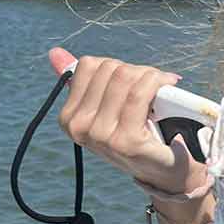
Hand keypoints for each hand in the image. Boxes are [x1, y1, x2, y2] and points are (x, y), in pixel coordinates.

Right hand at [49, 47, 206, 194]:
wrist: (166, 171)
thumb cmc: (140, 136)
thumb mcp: (108, 109)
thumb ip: (84, 82)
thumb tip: (55, 53)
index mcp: (69, 117)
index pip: (88, 65)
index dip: (118, 67)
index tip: (135, 80)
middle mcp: (79, 127)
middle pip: (110, 69)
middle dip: (137, 71)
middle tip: (153, 86)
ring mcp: (100, 135)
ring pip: (125, 77)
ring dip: (151, 76)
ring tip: (162, 87)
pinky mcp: (126, 140)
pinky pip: (139, 93)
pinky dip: (157, 83)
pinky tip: (168, 86)